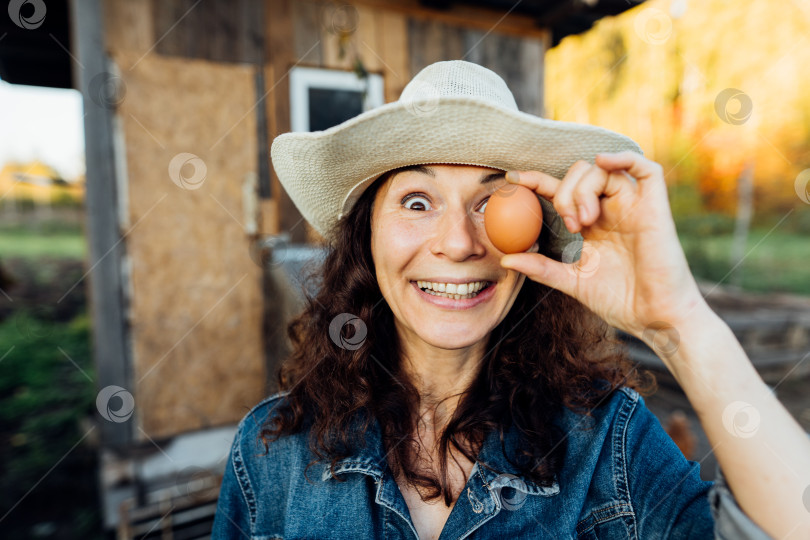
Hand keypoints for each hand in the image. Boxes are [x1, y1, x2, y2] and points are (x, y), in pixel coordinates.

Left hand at [499, 151, 705, 340]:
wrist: (654, 318)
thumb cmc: (619, 301)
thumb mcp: (571, 281)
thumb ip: (541, 267)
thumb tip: (506, 258)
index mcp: (591, 224)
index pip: (560, 190)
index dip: (536, 180)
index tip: (512, 179)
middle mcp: (611, 210)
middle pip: (580, 174)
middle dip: (564, 192)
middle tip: (569, 224)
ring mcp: (634, 206)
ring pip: (603, 170)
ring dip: (584, 189)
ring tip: (585, 222)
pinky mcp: (656, 207)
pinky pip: (646, 169)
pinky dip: (623, 157)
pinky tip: (603, 162)